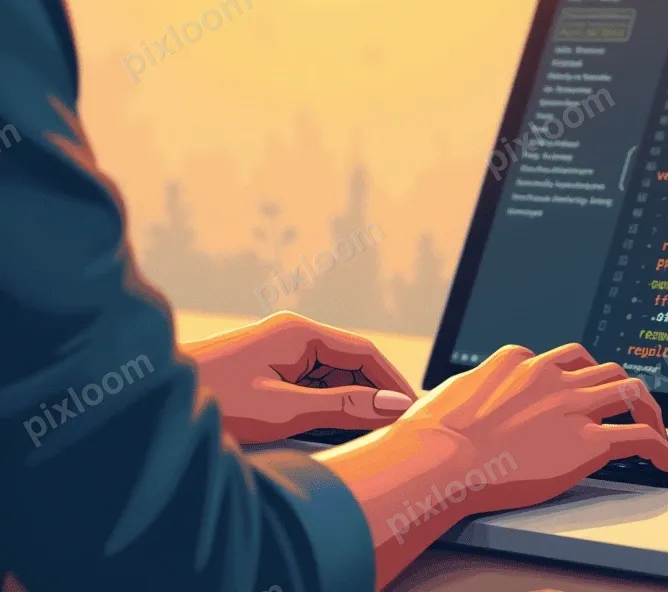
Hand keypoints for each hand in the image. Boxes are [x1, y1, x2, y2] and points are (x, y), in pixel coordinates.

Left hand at [183, 311, 417, 442]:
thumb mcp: (284, 410)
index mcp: (299, 334)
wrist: (151, 407)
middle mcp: (291, 337)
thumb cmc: (211, 402)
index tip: (414, 412)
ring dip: (351, 405)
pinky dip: (326, 408)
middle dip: (374, 396)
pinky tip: (334, 432)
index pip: (365, 354)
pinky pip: (309, 388)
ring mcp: (276, 354)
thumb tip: (393, 406)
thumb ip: (343, 407)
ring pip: (331, 379)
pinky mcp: (263, 373)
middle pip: (350, 366)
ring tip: (371, 436)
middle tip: (398, 430)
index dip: (393, 384)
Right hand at [316, 343, 667, 587]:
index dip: (575, 377)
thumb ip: (468, 389)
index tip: (581, 391)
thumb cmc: (431, 436)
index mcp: (517, 362)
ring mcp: (572, 407)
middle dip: (617, 387)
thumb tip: (461, 394)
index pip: (560, 359)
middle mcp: (550, 376)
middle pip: (602, 369)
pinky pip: (639, 438)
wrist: (439, 460)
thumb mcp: (447, 395)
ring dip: (647, 409)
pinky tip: (667, 462)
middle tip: (627, 407)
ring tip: (655, 428)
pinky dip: (661, 447)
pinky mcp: (588, 442)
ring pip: (630, 390)